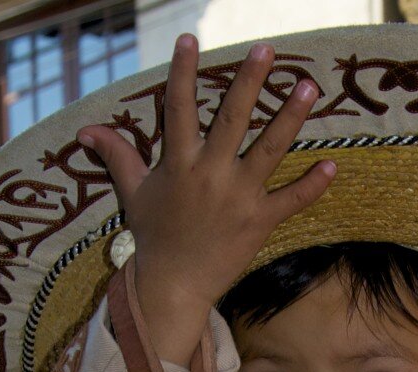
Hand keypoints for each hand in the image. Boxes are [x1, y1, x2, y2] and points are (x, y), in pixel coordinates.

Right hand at [77, 36, 336, 364]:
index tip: (189, 38)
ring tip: (310, 86)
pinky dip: (312, 185)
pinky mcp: (260, 222)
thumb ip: (117, 155)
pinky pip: (291, 200)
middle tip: (267, 50)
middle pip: (233, 120)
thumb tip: (85, 130)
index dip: (182, 73)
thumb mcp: (134, 193)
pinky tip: (332, 164)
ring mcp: (239, 199)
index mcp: (179, 165)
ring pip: (269, 151)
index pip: (178, 109)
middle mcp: (210, 176)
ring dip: (290, 117)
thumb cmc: (154, 237)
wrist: (175, 287)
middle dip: (250, 83)